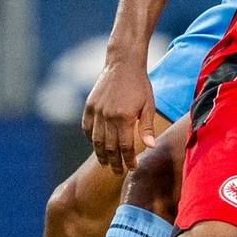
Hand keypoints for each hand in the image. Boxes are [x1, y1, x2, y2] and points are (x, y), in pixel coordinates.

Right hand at [81, 57, 156, 174]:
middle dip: (114, 163)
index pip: (125, 147)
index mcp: (124, 118)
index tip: (132, 168)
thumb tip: (150, 147)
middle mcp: (108, 117)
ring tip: (106, 164)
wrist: (123, 64)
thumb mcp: (148, 105)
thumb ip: (146, 128)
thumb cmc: (140, 85)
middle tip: (118, 172)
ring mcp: (96, 111)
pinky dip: (90, 138)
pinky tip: (95, 145)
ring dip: (101, 154)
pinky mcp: (89, 106)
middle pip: (109, 147)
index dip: (128, 160)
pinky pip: (87, 128)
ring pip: (96, 140)